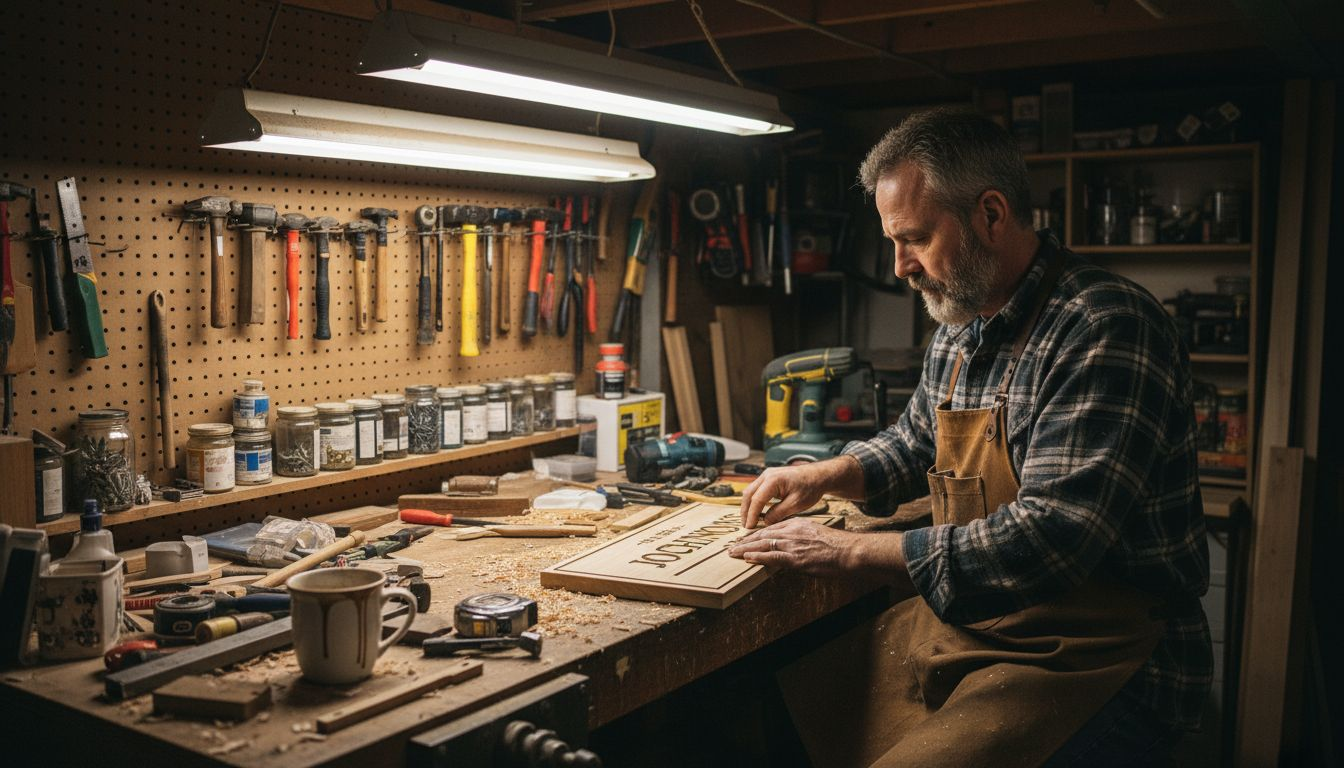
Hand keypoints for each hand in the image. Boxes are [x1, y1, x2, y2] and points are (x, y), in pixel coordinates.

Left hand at [727, 518, 863, 577]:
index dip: (756, 535)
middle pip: (763, 535)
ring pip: (763, 545)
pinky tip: (747, 558)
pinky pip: (772, 556)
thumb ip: (801, 538)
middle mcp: (792, 531)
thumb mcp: (815, 535)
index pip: (771, 529)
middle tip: (732, 546)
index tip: (745, 539)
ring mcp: (793, 544)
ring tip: (732, 553)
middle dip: (746, 541)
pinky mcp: (796, 558)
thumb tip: (792, 548)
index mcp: (797, 524)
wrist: (849, 551)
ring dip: (745, 549)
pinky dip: (758, 557)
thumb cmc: (837, 546)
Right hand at [738, 457, 860, 528]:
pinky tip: (757, 512)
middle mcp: (767, 475)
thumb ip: (778, 513)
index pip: (756, 500)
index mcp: (773, 480)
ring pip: (750, 491)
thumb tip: (765, 522)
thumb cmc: (810, 488)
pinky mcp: (770, 478)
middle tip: (746, 526)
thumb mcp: (796, 504)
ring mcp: (767, 475)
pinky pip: (757, 490)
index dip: (752, 515)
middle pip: (748, 494)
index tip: (749, 527)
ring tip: (749, 521)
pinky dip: (754, 501)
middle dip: (745, 511)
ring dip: (748, 506)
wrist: (819, 476)